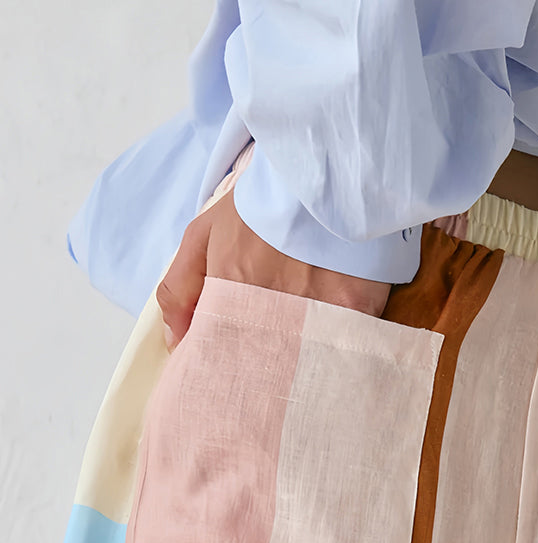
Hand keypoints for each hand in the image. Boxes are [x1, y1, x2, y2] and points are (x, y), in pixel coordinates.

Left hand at [156, 188, 392, 352]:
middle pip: (263, 364)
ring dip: (300, 364)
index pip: (219, 352)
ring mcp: (315, 313)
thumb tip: (176, 342)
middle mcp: (270, 310)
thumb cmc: (262, 201)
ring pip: (303, 361)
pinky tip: (338, 347)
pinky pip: (345, 345)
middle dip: (262, 372)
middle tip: (266, 373)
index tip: (229, 371)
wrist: (322, 169)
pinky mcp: (357, 311)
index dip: (223, 364)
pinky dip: (340, 350)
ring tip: (302, 362)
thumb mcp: (205, 232)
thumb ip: (180, 288)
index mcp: (230, 294)